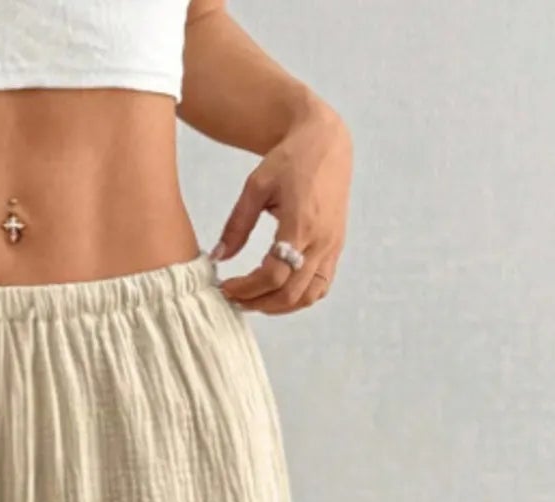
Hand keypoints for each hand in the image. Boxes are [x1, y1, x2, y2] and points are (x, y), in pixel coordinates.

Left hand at [211, 99, 351, 314]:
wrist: (325, 142)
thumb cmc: (289, 160)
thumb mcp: (256, 187)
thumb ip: (237, 225)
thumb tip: (218, 257)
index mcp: (301, 224)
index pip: (273, 276)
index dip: (246, 289)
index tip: (225, 287)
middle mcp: (321, 240)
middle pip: (290, 293)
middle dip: (258, 302)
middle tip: (234, 300)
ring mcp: (332, 246)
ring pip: (308, 296)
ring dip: (279, 306)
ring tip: (254, 301)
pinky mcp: (336, 247)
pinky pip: (321, 286)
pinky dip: (299, 298)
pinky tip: (277, 293)